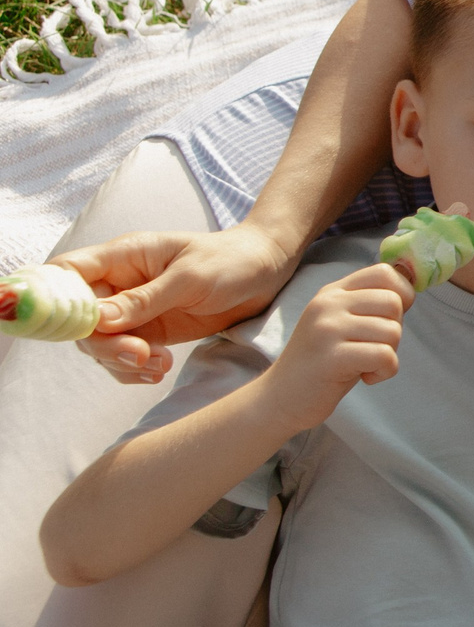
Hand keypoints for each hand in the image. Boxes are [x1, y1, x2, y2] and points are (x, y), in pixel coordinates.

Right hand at [59, 224, 300, 382]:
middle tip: (140, 355)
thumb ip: (146, 299)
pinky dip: (135, 369)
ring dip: (122, 361)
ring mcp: (131, 310)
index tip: (73, 327)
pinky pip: (123, 357)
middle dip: (103, 344)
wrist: (266, 272)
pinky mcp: (148, 332)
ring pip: (100, 343)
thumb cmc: (231, 261)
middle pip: (80, 319)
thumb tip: (98, 319)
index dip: (54, 299)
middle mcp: (120, 283)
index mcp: (123, 256)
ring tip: (160, 364)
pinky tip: (160, 370)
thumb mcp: (191, 278)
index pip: (67, 272)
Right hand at [246, 263, 412, 432]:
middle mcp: (328, 304)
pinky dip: (385, 372)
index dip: (402, 294)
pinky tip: (365, 377)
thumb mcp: (341, 323)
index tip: (389, 319)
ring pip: (393, 331)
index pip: (384, 272)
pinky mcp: (332, 357)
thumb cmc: (322, 363)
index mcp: (333, 292)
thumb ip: (368, 305)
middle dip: (394, 330)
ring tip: (365, 364)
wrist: (280, 398)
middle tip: (372, 348)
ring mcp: (328, 329)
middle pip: (394, 302)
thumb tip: (410, 289)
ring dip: (389, 354)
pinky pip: (385, 356)